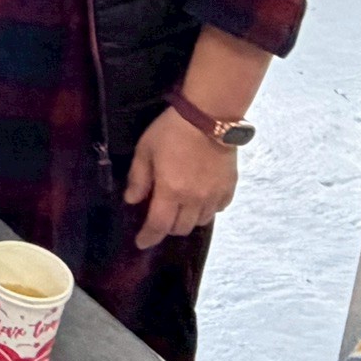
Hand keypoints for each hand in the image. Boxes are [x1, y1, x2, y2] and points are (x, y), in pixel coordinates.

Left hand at [124, 105, 238, 247]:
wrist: (210, 117)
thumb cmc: (172, 131)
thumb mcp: (146, 150)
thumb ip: (139, 178)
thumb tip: (131, 200)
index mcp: (171, 191)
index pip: (158, 225)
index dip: (148, 237)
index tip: (141, 242)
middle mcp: (194, 200)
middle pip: (180, 228)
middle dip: (166, 228)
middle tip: (159, 217)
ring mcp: (214, 196)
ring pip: (199, 222)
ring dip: (186, 220)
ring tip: (179, 208)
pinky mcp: (229, 188)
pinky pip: (217, 210)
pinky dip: (206, 210)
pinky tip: (200, 199)